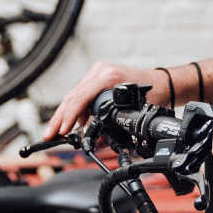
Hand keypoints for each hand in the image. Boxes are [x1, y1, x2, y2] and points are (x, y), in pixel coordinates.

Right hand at [43, 62, 164, 139]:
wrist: (163, 84)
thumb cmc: (153, 95)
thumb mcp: (131, 112)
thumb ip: (111, 126)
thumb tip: (94, 141)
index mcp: (107, 76)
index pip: (80, 97)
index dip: (69, 117)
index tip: (63, 131)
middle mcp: (100, 71)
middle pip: (72, 96)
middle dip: (60, 118)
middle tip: (49, 134)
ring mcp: (98, 72)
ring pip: (75, 96)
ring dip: (67, 116)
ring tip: (58, 133)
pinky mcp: (99, 77)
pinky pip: (83, 95)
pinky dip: (77, 110)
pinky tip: (74, 125)